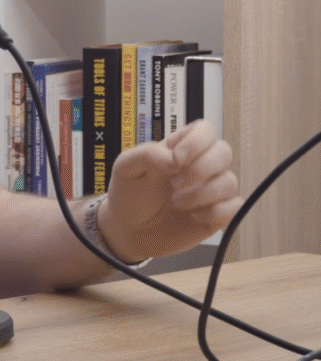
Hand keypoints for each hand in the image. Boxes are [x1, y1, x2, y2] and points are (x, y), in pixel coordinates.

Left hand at [97, 120, 240, 262]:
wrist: (129, 230)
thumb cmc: (129, 194)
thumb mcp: (126, 168)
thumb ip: (148, 154)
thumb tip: (175, 159)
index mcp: (180, 148)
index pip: (205, 130)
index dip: (196, 142)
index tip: (177, 159)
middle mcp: (200, 165)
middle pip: (224, 152)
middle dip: (200, 169)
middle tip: (174, 184)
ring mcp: (211, 190)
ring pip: (229, 182)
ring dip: (201, 194)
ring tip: (176, 203)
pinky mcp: (218, 214)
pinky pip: (235, 208)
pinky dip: (214, 213)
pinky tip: (193, 216)